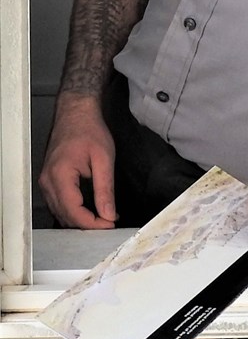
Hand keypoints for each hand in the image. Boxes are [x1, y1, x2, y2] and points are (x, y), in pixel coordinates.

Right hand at [38, 94, 117, 228]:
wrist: (75, 112)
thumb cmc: (89, 130)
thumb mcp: (104, 158)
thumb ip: (105, 189)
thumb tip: (108, 214)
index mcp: (60, 176)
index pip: (74, 212)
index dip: (93, 224)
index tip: (111, 225)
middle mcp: (48, 182)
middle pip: (65, 216)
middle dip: (88, 225)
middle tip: (110, 223)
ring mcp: (45, 182)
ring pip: (60, 213)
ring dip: (80, 220)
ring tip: (103, 218)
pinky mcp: (48, 180)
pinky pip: (58, 204)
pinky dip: (73, 211)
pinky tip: (90, 210)